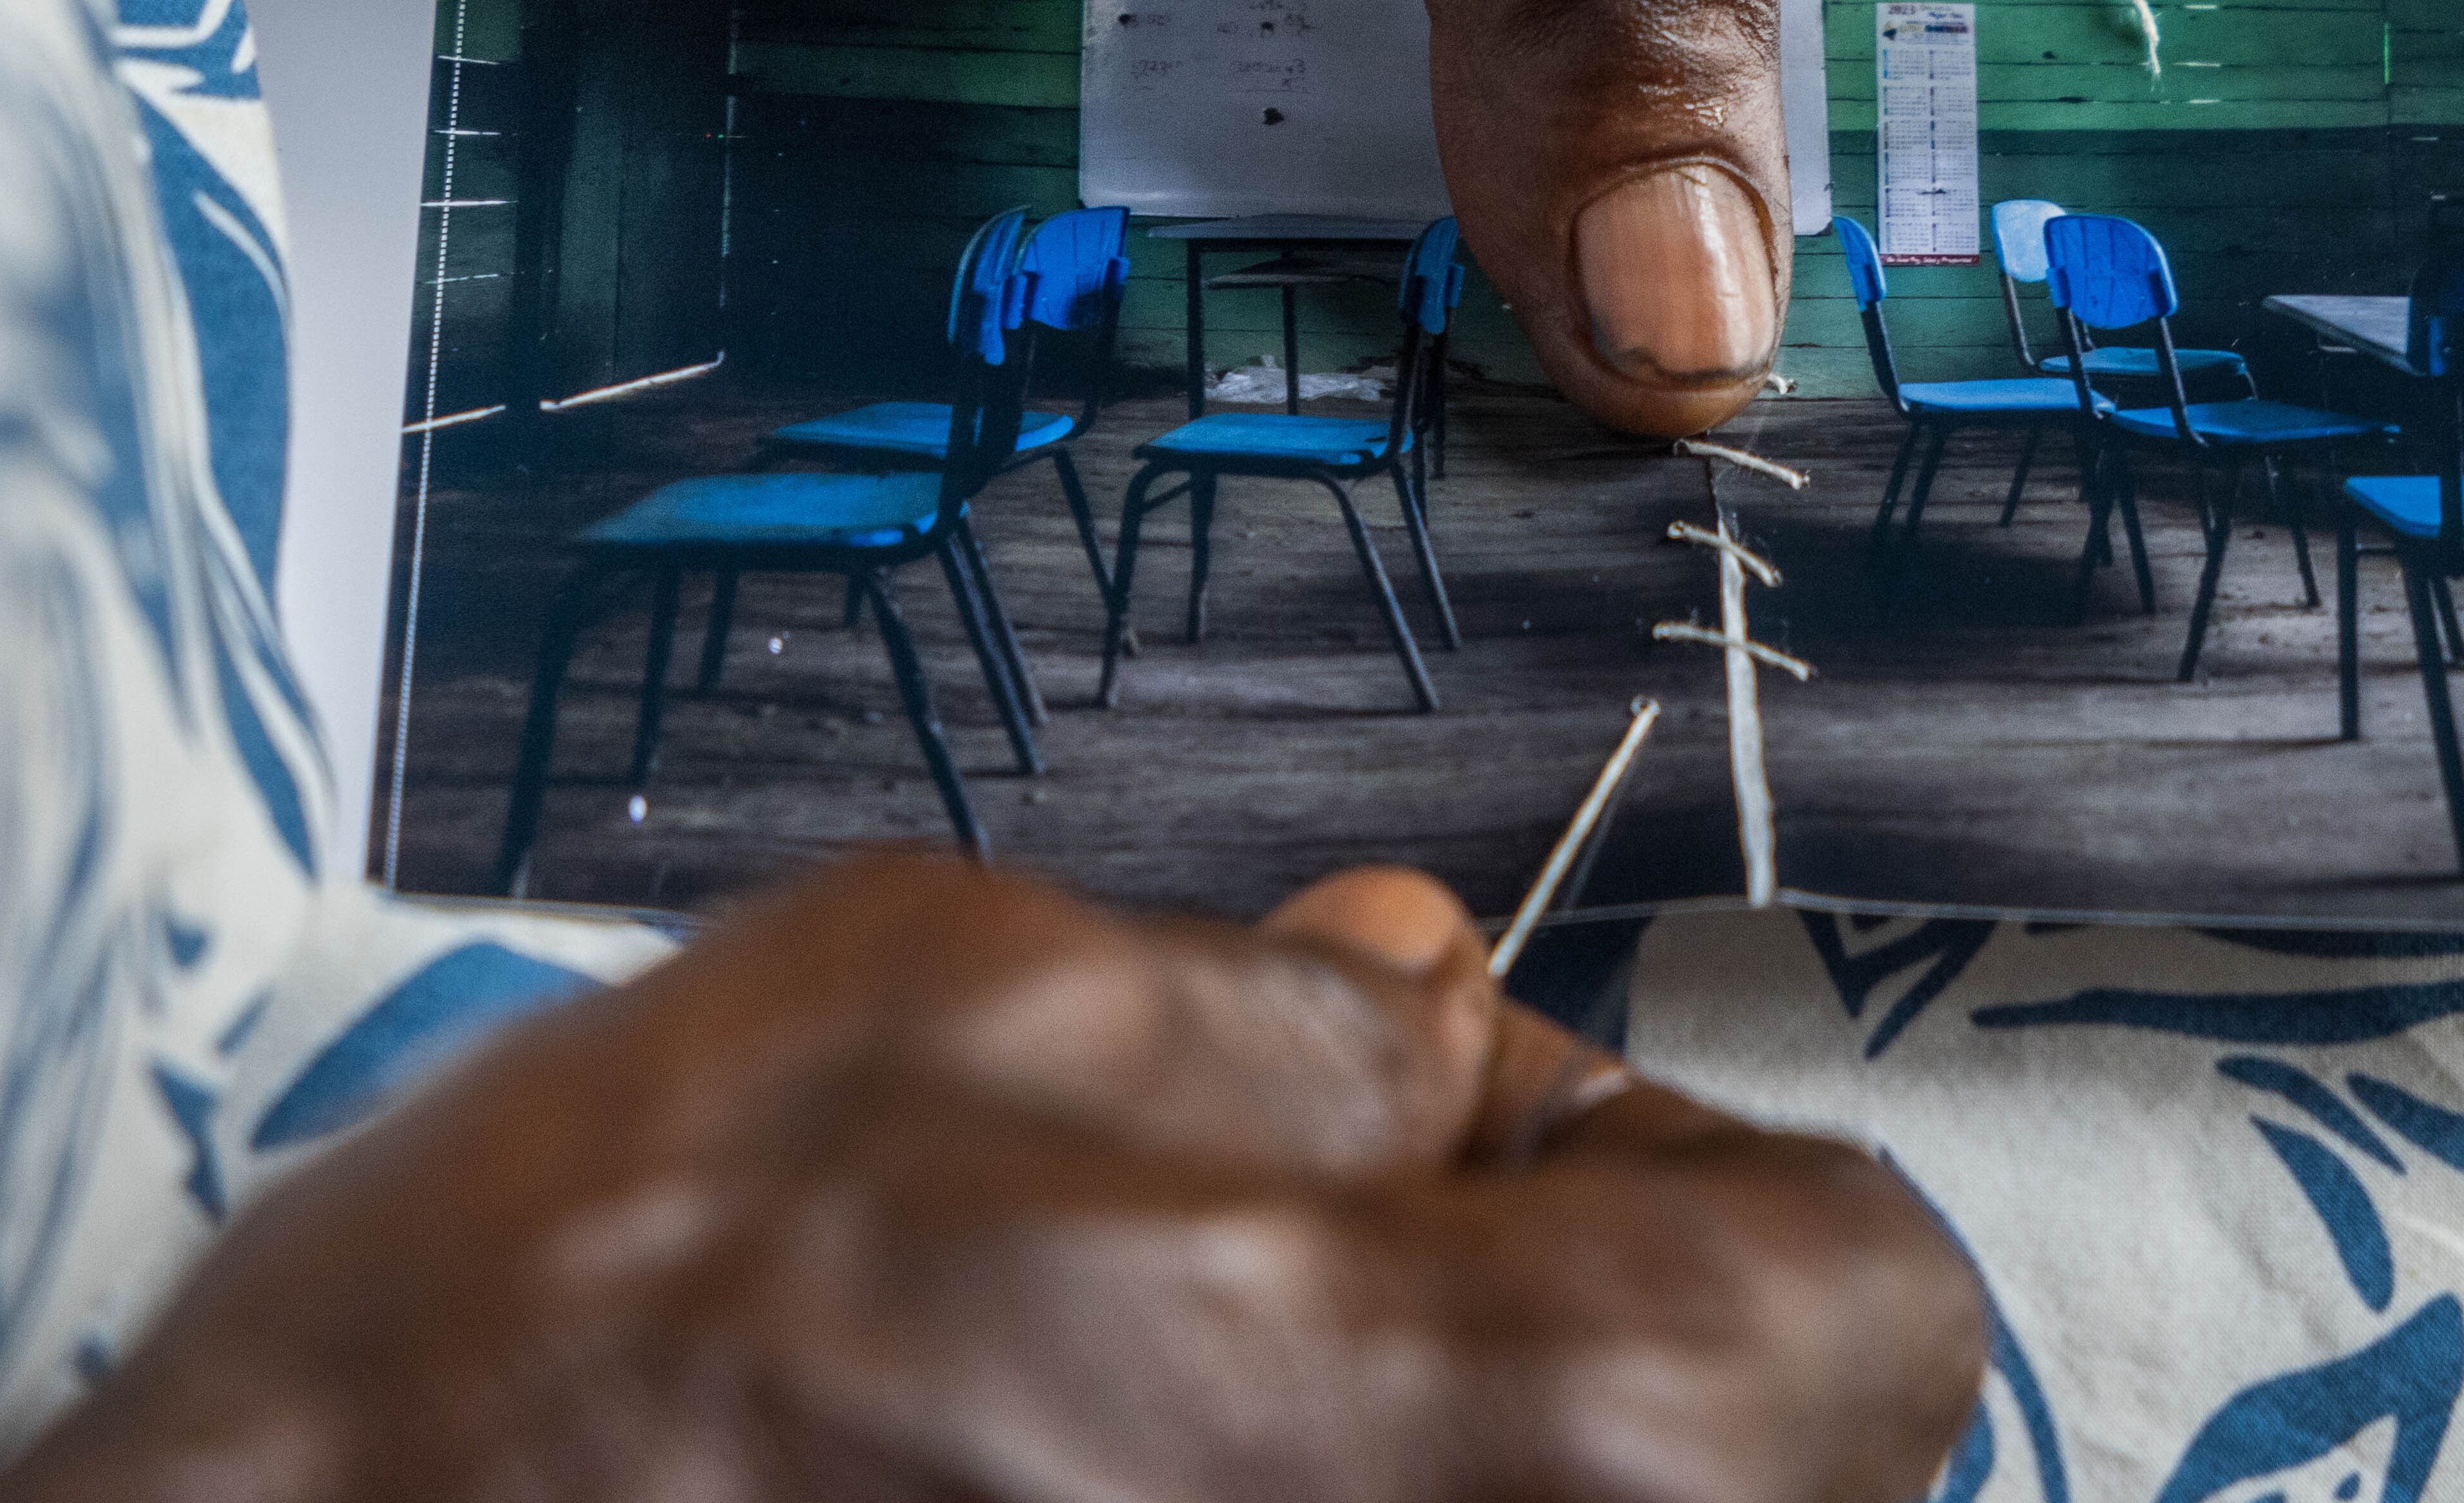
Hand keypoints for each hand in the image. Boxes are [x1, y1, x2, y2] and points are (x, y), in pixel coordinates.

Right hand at [0, 861, 1985, 1502]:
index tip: (1448, 1121)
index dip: (1662, 1158)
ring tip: (1100, 1398)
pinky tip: (1045, 1495)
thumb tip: (1423, 1010)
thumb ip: (1277, 1015)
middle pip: (1730, 1464)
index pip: (1869, 1295)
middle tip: (1253, 1258)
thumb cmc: (594, 1383)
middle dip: (1534, 1319)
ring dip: (1381, 1453)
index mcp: (1557, 1455)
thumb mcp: (958, 1012)